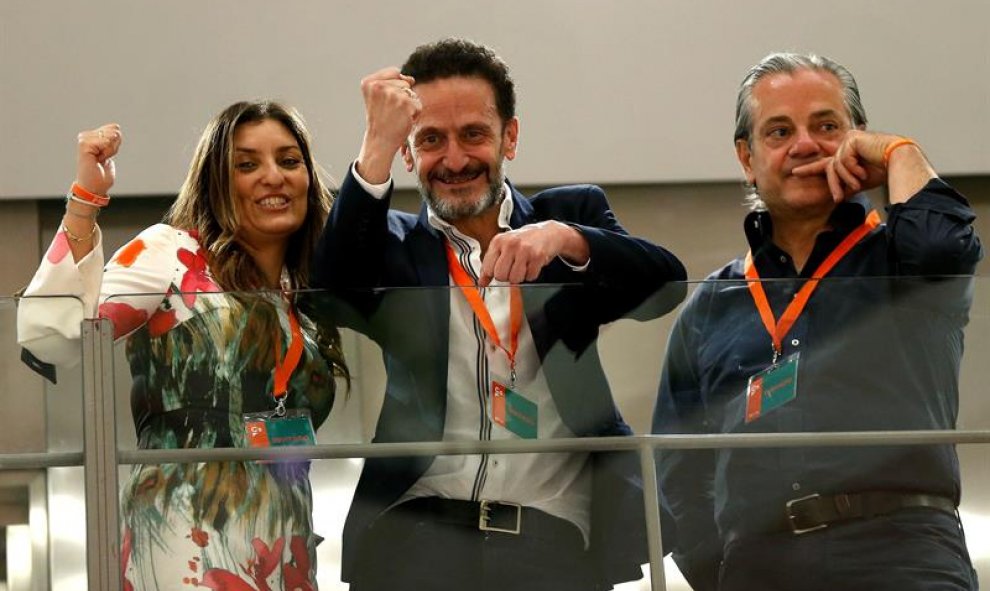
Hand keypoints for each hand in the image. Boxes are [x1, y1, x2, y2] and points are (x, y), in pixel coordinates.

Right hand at [75, 123, 121, 195]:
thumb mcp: (111, 151)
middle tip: (103, 159)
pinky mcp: (84, 145)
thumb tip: (116, 127)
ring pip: (110, 136)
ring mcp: (83, 139)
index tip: (106, 156)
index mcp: (91, 136)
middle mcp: (85, 136)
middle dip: (114, 147)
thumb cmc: (102, 174)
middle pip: (114, 131)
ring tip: (100, 160)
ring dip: (110, 151)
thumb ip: (113, 138)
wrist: (94, 187)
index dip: (116, 144)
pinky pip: (105, 142)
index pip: (115, 128)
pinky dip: (107, 152)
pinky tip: (98, 160)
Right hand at [356, 67, 420, 182]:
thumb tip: (411, 79)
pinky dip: (414, 113)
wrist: (380, 141)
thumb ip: (392, 82)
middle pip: (404, 81)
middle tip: (390, 111)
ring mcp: (392, 94)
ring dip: (408, 105)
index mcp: (368, 82)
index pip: (394, 72)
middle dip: (402, 96)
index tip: (385, 101)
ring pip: (412, 93)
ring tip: (396, 115)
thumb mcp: (378, 96)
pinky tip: (402, 120)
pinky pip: (418, 104)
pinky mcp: (405, 103)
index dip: (395, 86)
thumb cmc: (381, 119)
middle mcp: (379, 86)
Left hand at [479, 221, 588, 285]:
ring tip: (523, 266)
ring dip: (520, 277)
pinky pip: (530, 277)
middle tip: (512, 268)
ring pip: (515, 278)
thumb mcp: (504, 247)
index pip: (487, 268)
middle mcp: (510, 244)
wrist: (548, 233)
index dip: (492, 274)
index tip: (496, 273)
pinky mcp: (538, 256)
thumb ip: (490, 264)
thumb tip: (481, 282)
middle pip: (500, 275)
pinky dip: (531, 275)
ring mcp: (524, 249)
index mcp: (498, 241)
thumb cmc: (524, 241)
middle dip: (506, 276)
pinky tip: (532, 265)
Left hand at [791, 129, 891, 201]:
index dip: (810, 168)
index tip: (795, 173)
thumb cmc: (885, 171)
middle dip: (831, 183)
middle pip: (829, 167)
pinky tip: (863, 171)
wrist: (900, 162)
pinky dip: (853, 170)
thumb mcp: (859, 181)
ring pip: (835, 166)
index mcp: (847, 154)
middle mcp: (846, 145)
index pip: (826, 163)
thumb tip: (836, 195)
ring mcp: (848, 141)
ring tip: (860, 182)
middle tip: (832, 195)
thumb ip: (846, 184)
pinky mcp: (852, 139)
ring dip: (847, 179)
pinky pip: (843, 160)